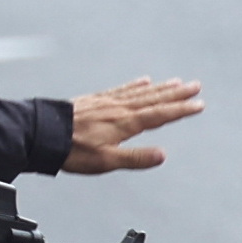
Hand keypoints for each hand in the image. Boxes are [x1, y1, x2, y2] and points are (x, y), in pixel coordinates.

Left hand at [61, 77, 202, 174]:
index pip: (160, 115)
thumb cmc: (73, 151)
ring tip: (176, 82)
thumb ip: (135, 158)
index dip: (181, 110)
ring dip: (160, 87)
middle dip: (177, 94)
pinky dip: (135, 85)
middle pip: (154, 99)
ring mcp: (107, 102)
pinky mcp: (96, 100)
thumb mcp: (106, 161)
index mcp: (125, 123)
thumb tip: (162, 155)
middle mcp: (119, 109)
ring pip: (140, 92)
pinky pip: (122, 89)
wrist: (43, 133)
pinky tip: (142, 81)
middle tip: (195, 86)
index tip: (198, 104)